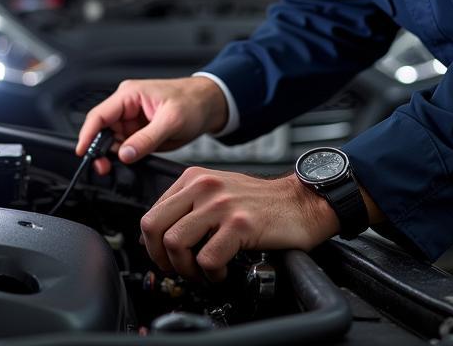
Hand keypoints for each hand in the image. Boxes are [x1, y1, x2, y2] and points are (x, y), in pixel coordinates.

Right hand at [75, 76, 228, 175]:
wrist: (209, 106)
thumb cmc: (192, 102)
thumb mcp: (171, 121)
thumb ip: (146, 139)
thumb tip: (124, 154)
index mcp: (129, 95)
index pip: (99, 115)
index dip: (87, 134)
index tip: (81, 153)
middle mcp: (127, 106)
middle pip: (101, 130)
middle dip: (99, 150)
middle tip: (104, 168)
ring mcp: (132, 120)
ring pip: (111, 141)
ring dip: (112, 155)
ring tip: (118, 167)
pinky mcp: (139, 132)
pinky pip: (124, 147)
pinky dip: (123, 157)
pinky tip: (129, 163)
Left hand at [139, 168, 339, 281]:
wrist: (301, 201)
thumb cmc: (261, 202)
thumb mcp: (217, 192)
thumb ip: (189, 206)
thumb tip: (159, 235)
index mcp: (194, 178)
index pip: (151, 213)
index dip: (153, 245)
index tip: (165, 258)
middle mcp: (203, 187)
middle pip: (154, 227)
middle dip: (160, 258)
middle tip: (178, 270)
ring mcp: (221, 205)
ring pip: (175, 244)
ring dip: (186, 269)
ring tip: (202, 272)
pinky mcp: (239, 224)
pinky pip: (207, 260)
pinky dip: (213, 275)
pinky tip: (224, 272)